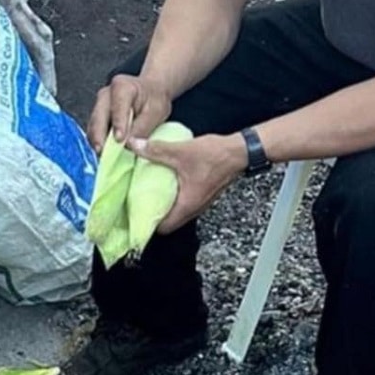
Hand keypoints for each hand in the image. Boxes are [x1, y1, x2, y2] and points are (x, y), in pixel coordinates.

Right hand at [87, 74, 170, 153]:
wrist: (150, 93)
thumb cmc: (155, 99)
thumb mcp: (157, 111)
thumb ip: (142, 126)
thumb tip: (128, 144)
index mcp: (122, 87)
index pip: (118, 107)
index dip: (118, 124)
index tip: (119, 139)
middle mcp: (106, 94)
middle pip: (99, 116)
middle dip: (99, 135)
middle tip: (103, 151)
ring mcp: (99, 105)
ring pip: (94, 125)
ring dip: (97, 140)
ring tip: (103, 156)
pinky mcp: (97, 116)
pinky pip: (94, 130)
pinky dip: (98, 141)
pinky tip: (104, 152)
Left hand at [128, 132, 245, 233]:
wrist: (240, 151)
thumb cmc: (216, 157)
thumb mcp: (181, 152)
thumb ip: (155, 149)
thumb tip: (134, 145)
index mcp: (187, 205)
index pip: (163, 228)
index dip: (147, 225)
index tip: (134, 217)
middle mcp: (194, 207)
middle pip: (169, 222)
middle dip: (154, 216)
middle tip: (139, 205)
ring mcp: (201, 201)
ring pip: (178, 212)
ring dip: (165, 206)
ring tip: (150, 193)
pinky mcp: (204, 192)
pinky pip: (185, 201)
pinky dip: (174, 197)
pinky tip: (168, 182)